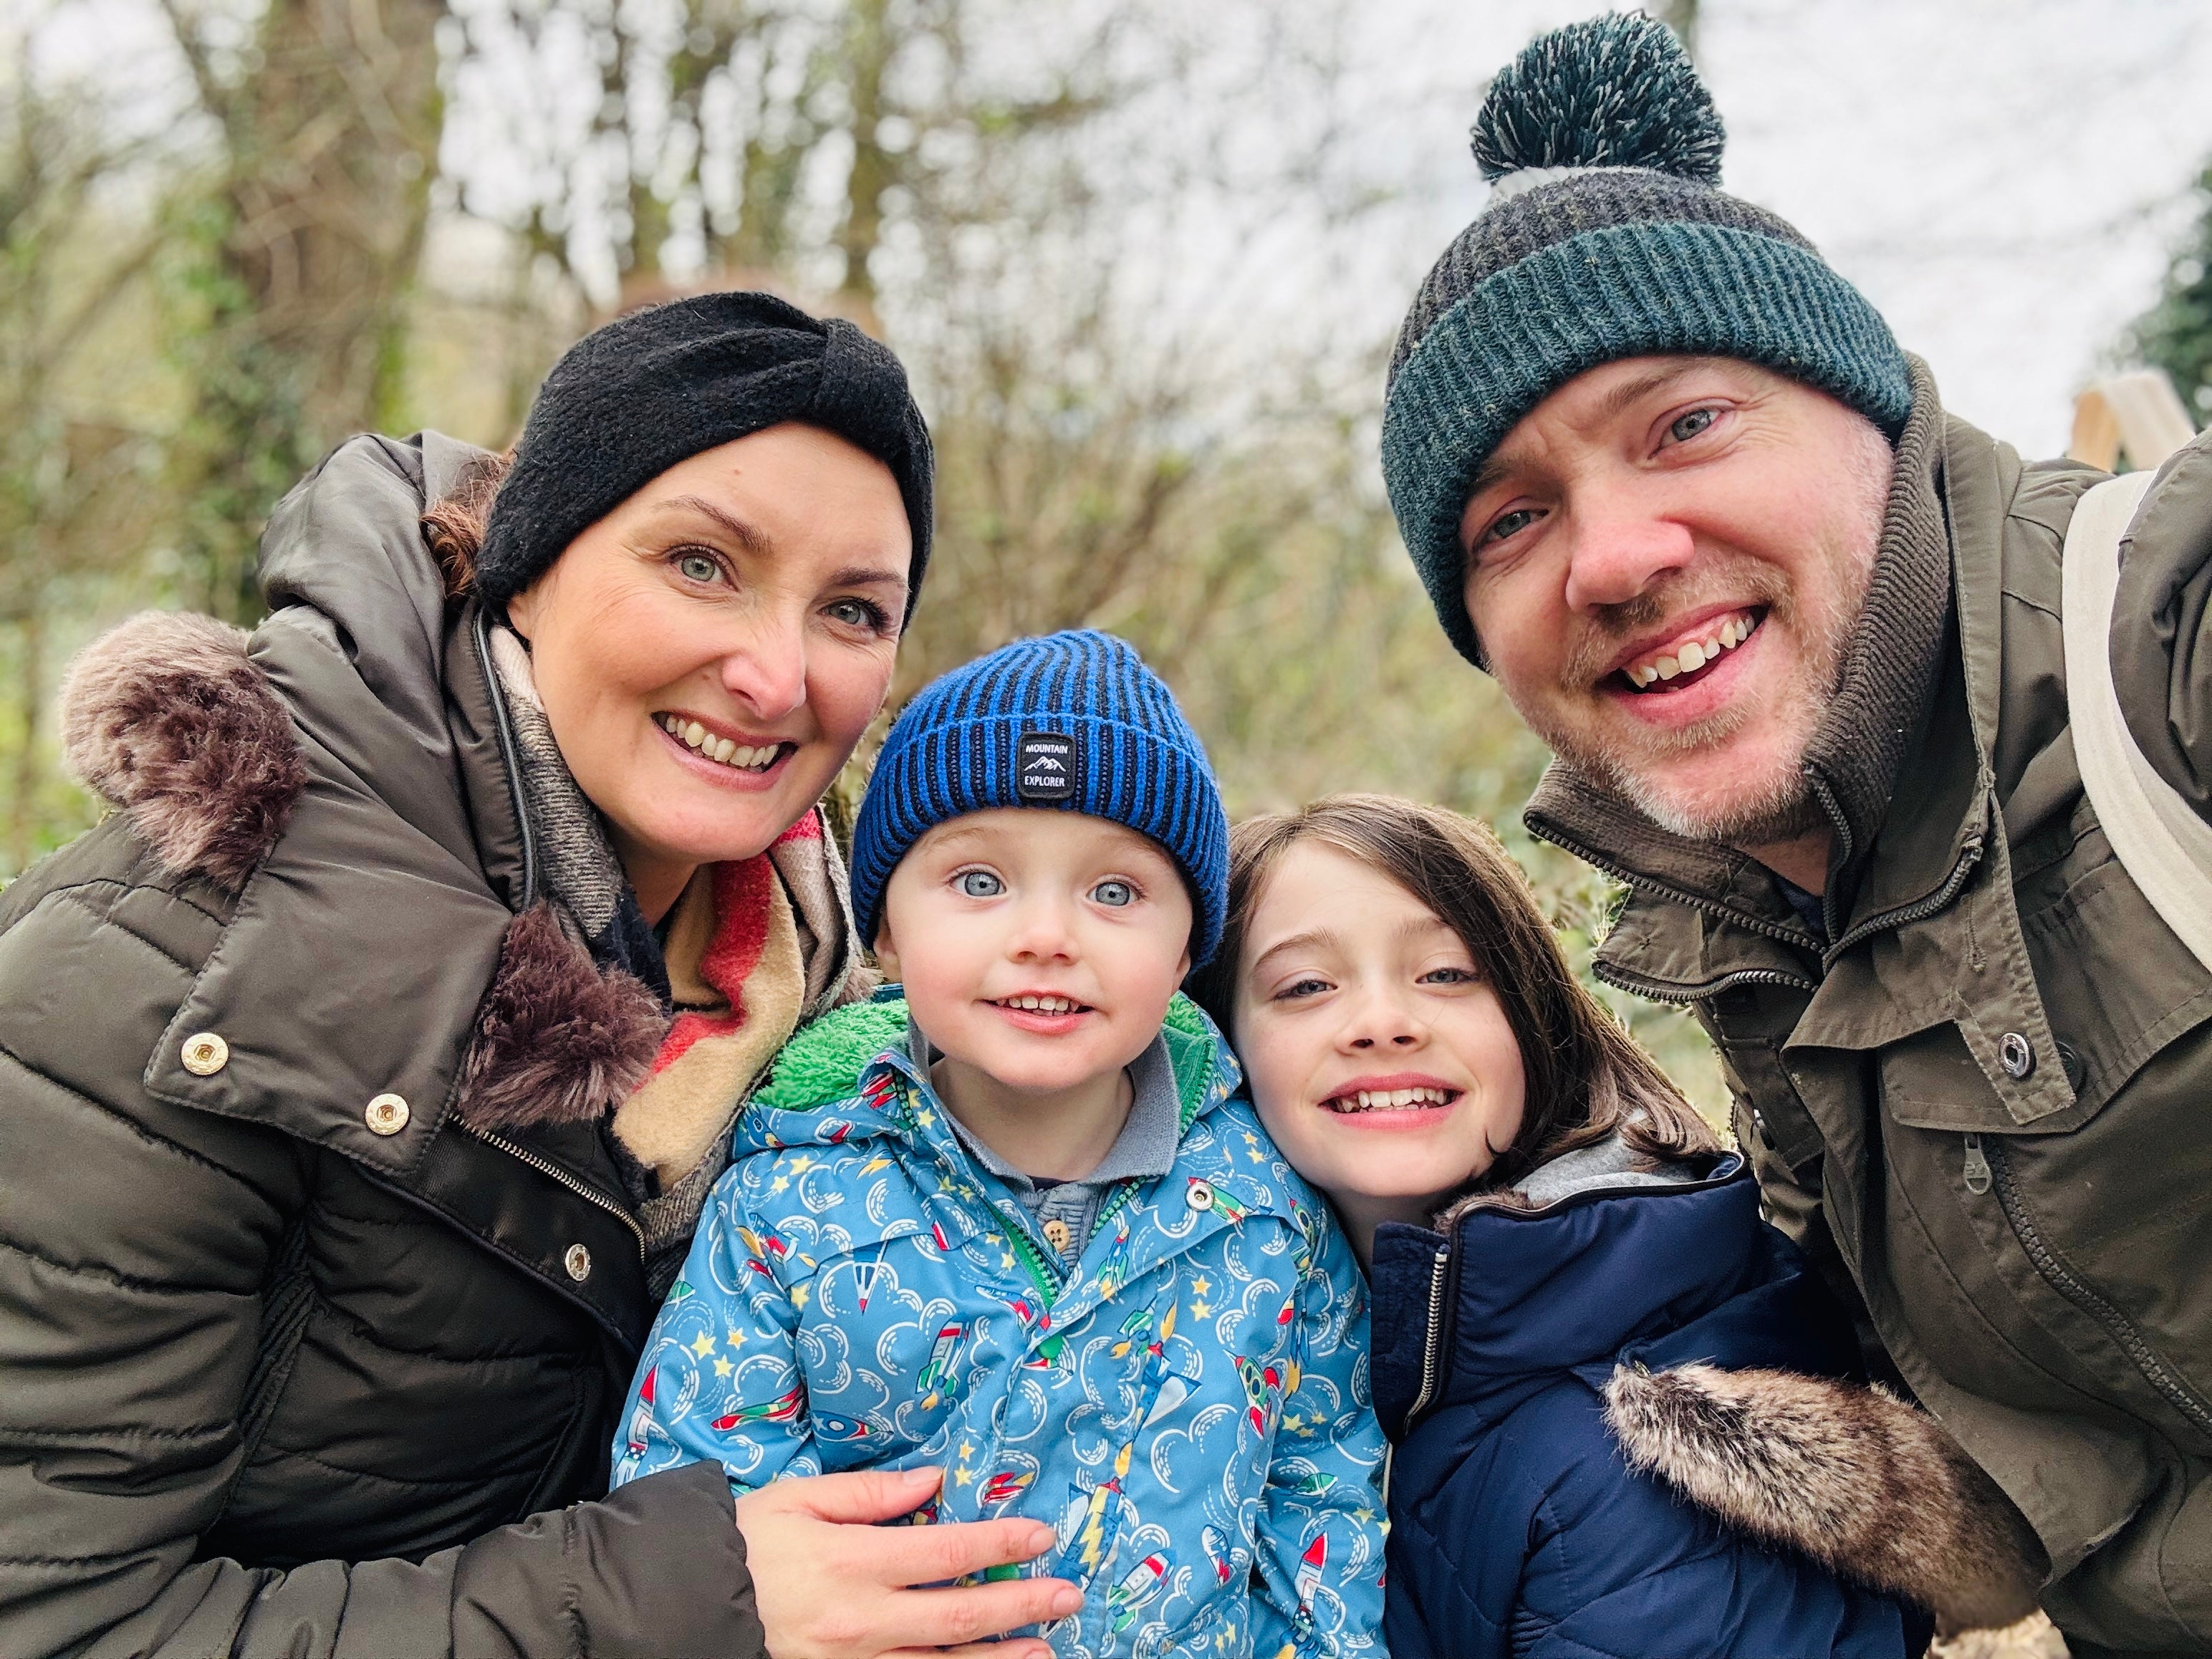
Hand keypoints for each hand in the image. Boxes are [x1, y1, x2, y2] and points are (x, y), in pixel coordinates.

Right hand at [734, 1466, 1081, 1658]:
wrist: (679, 1608)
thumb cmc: (741, 1547)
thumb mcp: (798, 1501)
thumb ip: (869, 1493)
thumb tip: (934, 1481)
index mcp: (854, 1563)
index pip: (947, 1553)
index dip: (1000, 1543)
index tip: (1043, 1535)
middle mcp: (862, 1621)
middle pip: (959, 1617)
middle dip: (1021, 1606)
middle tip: (1068, 1597)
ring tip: (1045, 1652)